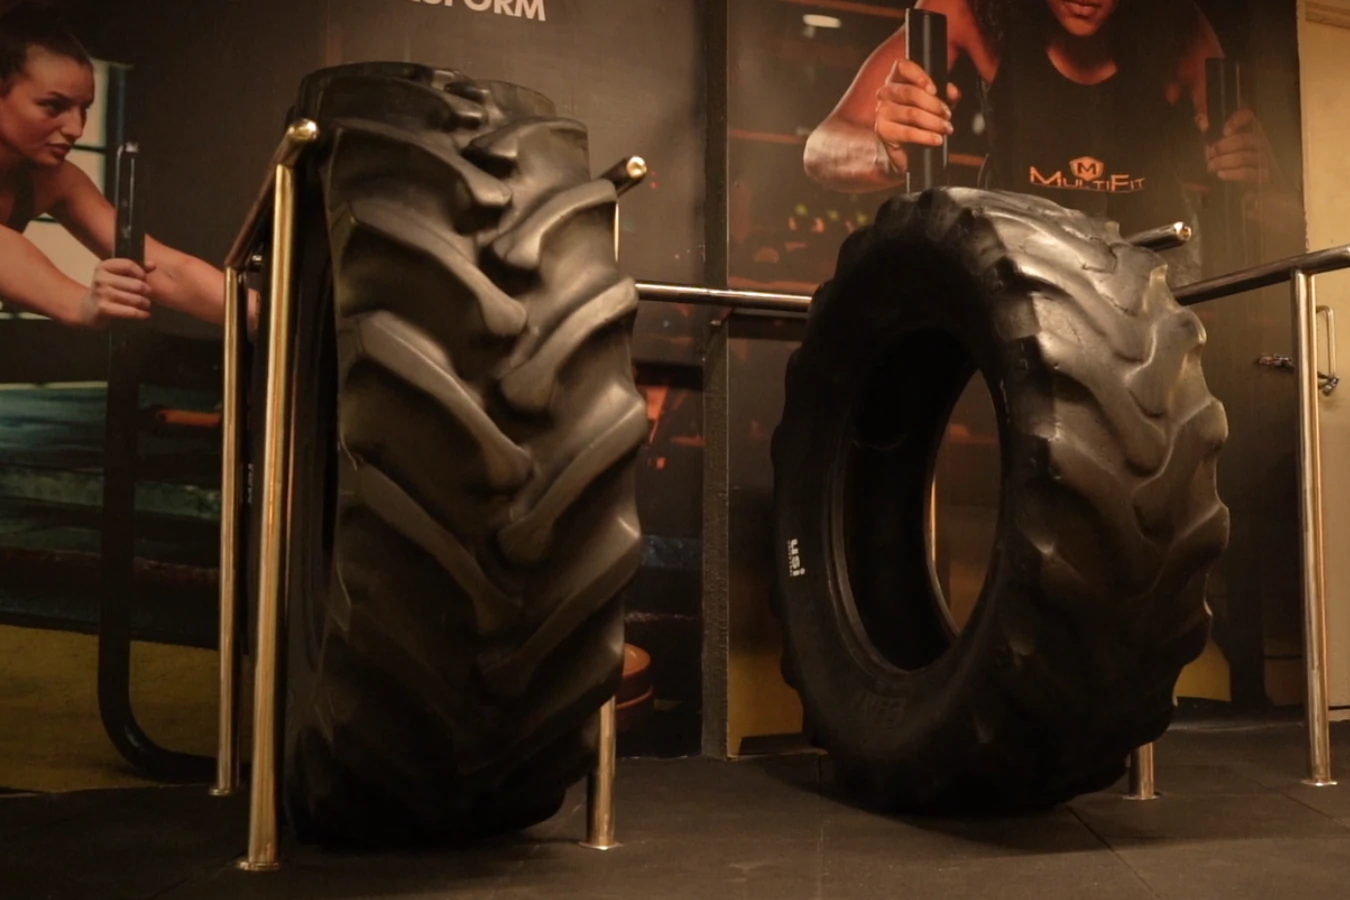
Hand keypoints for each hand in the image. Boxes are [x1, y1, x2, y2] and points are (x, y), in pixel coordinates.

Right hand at [76, 258, 154, 327]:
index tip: (143, 279)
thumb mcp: (118, 276)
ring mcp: (101, 293)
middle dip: (147, 291)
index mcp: (104, 266)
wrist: (89, 309)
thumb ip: (136, 268)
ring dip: (145, 303)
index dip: (141, 273)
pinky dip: (141, 314)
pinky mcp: (103, 308)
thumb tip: (152, 265)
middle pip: (137, 284)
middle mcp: (101, 278)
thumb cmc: (109, 290)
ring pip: (137, 299)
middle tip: (147, 295)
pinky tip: (145, 314)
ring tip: (145, 304)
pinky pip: (131, 312)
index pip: (129, 265)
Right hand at [874, 59, 959, 174]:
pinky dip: (925, 136)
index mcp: (897, 79)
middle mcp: (886, 92)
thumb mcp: (935, 103)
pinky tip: (936, 139)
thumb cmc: (918, 119)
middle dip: (934, 104)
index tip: (934, 89)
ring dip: (933, 122)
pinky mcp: (882, 130)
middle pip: (910, 92)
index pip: (902, 67)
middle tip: (947, 114)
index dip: (918, 75)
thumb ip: (945, 94)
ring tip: (946, 128)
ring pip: (911, 113)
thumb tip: (953, 92)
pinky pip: (907, 132)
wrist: (906, 147)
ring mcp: (882, 111)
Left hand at [1205, 108, 1272, 184]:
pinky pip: (1247, 173)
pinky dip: (1232, 174)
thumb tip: (1202, 123)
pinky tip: (1221, 174)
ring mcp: (1264, 157)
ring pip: (1243, 157)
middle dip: (1223, 147)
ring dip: (1224, 161)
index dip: (1237, 121)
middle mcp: (1260, 140)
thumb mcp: (1217, 141)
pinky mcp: (1263, 175)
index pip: (1247, 116)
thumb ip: (1207, 126)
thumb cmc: (1225, 157)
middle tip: (1210, 153)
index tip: (1225, 132)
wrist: (1246, 184)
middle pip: (1243, 140)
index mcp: (1250, 128)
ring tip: (1211, 166)